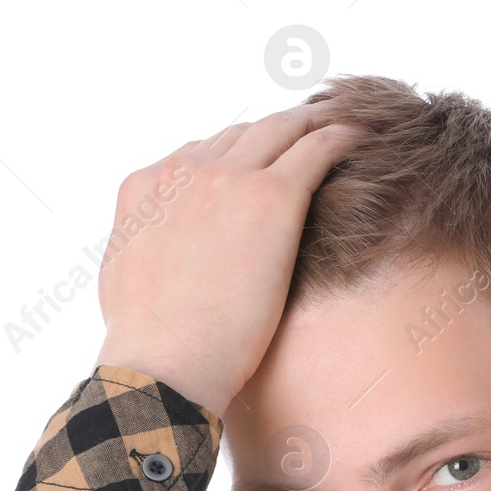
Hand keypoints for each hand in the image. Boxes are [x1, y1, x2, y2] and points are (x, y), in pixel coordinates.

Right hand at [93, 104, 367, 420]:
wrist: (161, 365)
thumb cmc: (148, 349)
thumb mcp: (127, 283)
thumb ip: (151, 249)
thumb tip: (167, 257)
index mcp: (145, 187)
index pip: (200, 154)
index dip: (238, 156)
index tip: (264, 165)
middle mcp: (184, 169)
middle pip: (243, 133)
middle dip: (280, 131)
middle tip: (314, 130)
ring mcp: (227, 177)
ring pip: (282, 130)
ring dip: (314, 125)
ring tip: (343, 127)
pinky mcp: (270, 196)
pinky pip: (317, 149)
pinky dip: (342, 137)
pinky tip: (362, 138)